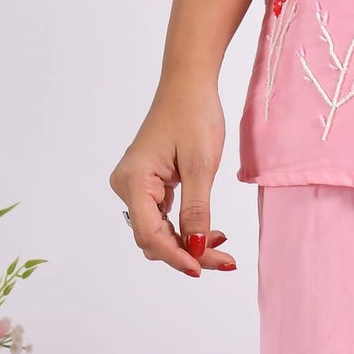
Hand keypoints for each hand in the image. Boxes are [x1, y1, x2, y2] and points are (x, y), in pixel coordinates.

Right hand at [108, 83, 238, 279]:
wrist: (189, 85)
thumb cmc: (194, 115)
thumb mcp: (201, 165)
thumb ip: (197, 210)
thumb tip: (196, 248)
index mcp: (133, 180)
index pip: (150, 234)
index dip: (176, 256)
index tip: (203, 269)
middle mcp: (126, 186)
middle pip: (153, 238)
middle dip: (188, 253)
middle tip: (227, 261)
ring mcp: (135, 187)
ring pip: (159, 232)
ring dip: (188, 244)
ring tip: (223, 247)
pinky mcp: (147, 185)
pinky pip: (163, 218)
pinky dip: (185, 229)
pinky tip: (211, 232)